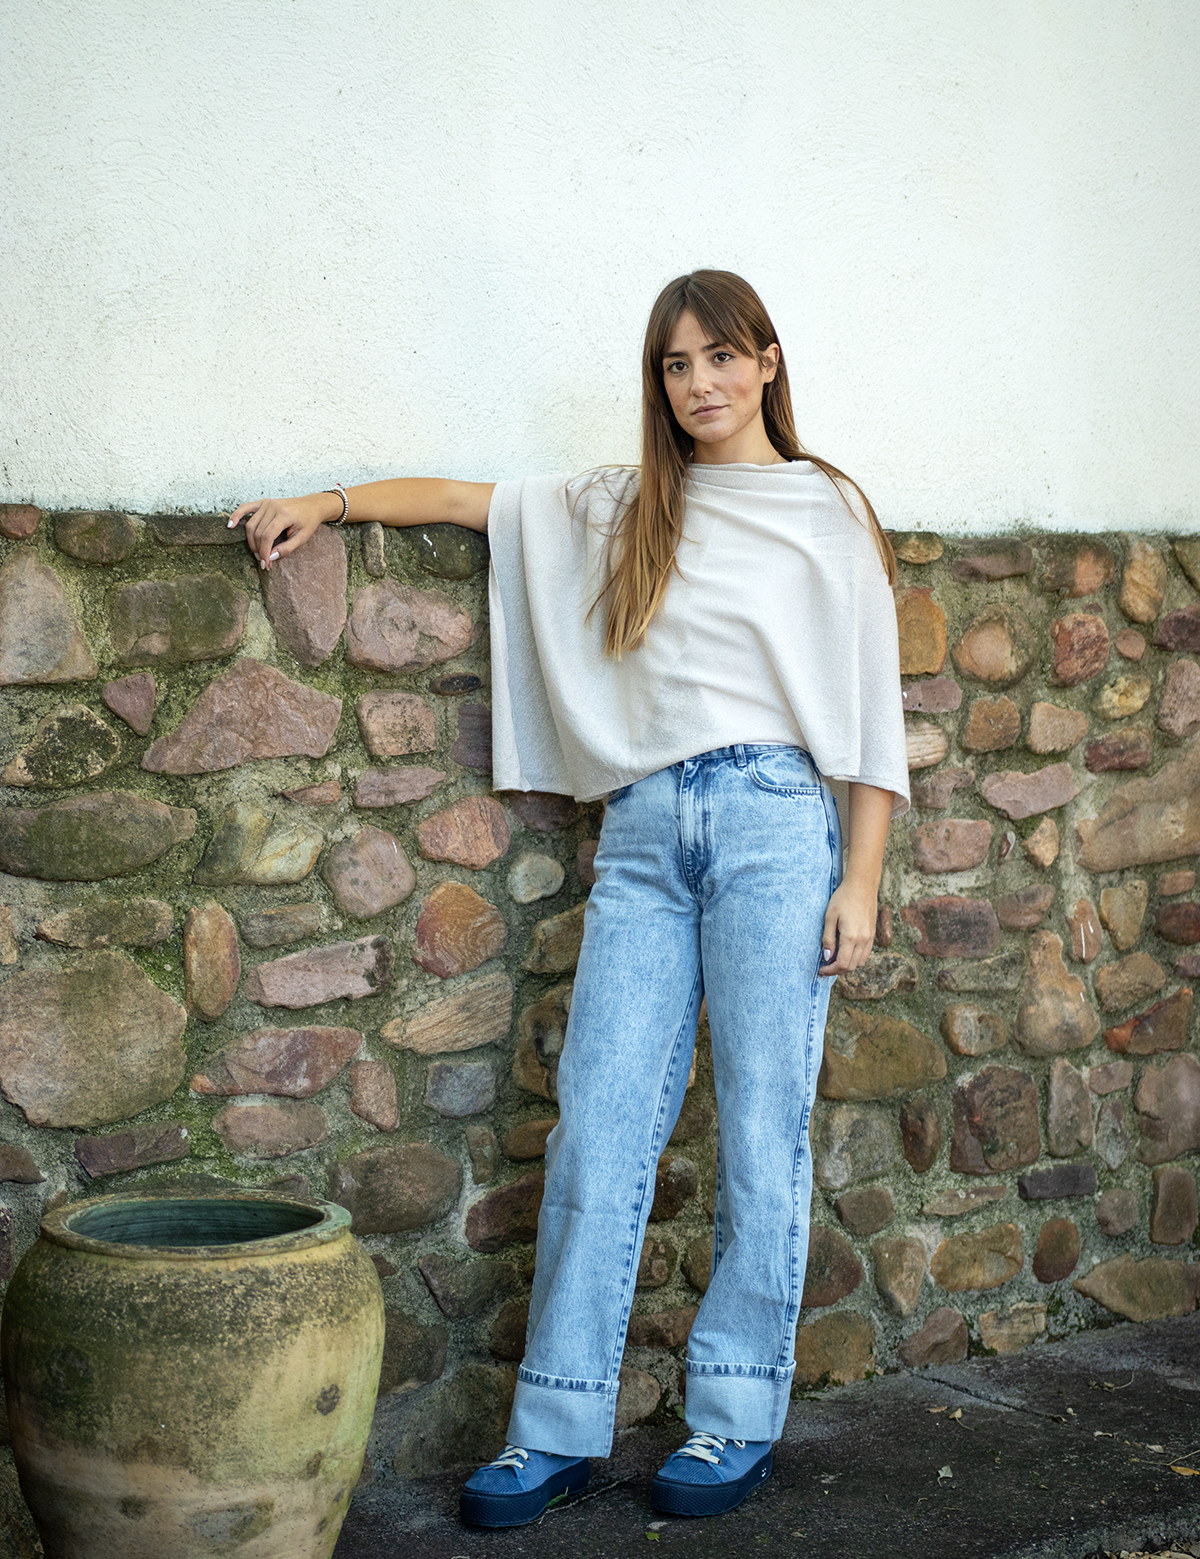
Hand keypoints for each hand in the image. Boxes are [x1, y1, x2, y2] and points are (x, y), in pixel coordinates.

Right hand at [227, 491, 341, 569]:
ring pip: (251, 525)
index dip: (264, 552)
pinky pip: (245, 508)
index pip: (268, 536)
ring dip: (251, 541)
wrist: (311, 506)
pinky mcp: (263, 503)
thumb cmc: (308, 521)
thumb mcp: (302, 538)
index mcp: (284, 515)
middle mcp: (273, 507)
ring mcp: (266, 503)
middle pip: (258, 532)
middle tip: (264, 561)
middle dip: (259, 549)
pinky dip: (236, 516)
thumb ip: (287, 548)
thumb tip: (271, 557)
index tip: (265, 564)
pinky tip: (230, 525)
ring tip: (257, 553)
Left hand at [818, 879, 876, 976]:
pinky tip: (846, 952)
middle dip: (837, 970)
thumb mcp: (829, 917)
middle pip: (851, 966)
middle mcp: (863, 940)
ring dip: (847, 965)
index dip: (830, 970)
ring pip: (859, 962)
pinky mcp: (873, 934)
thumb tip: (827, 957)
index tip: (821, 970)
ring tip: (834, 960)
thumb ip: (828, 939)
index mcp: (851, 937)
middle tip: (825, 967)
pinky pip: (865, 954)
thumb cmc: (843, 898)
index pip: (842, 964)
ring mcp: (870, 938)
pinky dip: (855, 958)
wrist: (862, 886)